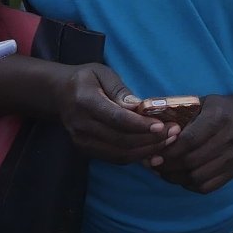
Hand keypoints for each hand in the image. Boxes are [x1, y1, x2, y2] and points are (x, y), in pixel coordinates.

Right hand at [55, 62, 179, 163]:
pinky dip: (137, 156)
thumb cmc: (85, 80)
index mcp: (85, 101)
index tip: (162, 125)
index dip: (141, 125)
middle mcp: (81, 125)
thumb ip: (121, 91)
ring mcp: (82, 141)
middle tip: (174, 133)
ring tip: (168, 141)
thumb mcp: (102, 73)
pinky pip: (116, 158)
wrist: (59, 94)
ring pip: (120, 154)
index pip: (117, 119)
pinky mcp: (86, 150)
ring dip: (147, 150)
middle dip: (151, 139)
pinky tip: (154, 149)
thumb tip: (141, 106)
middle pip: (121, 140)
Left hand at [154, 93, 232, 192]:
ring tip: (163, 172)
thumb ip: (178, 114)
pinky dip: (189, 185)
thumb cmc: (217, 110)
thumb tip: (151, 128)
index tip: (153, 155)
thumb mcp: (199, 103)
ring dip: (176, 178)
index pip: (189, 140)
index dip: (169, 151)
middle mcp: (228, 139)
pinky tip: (180, 177)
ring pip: (198, 177)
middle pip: (192, 161)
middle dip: (168, 166)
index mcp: (217, 119)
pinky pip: (207, 187)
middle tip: (153, 165)